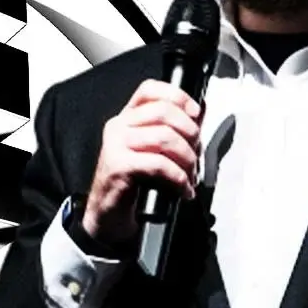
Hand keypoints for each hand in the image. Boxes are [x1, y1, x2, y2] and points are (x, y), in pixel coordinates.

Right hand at [82, 79, 202, 246]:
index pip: (150, 90)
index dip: (177, 96)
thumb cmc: (133, 185)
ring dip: (187, 159)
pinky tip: (183, 189)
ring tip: (190, 176)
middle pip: (163, 112)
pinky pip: (159, 164)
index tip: (195, 113)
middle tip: (196, 154)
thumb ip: (174, 131)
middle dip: (190, 133)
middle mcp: (119, 126)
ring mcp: (116, 144)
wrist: (108, 216)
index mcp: (127, 118)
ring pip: (164, 137)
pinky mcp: (118, 166)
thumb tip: (199, 113)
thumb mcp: (154, 152)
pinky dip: (178, 178)